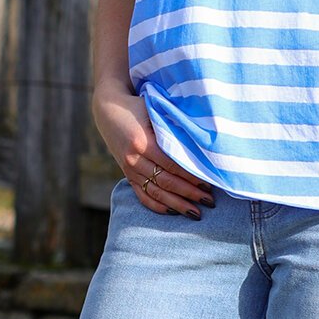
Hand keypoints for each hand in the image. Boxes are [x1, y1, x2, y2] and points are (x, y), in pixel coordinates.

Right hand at [92, 83, 214, 217]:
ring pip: (155, 192)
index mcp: (142, 141)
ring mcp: (129, 169)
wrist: (109, 109)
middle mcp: (134, 158)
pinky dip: (157, 206)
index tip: (209, 182)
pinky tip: (173, 211)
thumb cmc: (138, 106)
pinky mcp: (127, 175)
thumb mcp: (154, 111)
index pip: (172, 164)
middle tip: (209, 201)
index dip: (191, 175)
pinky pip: (142, 195)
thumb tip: (200, 144)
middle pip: (165, 181)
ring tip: (195, 212)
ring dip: (177, 204)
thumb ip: (172, 127)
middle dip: (189, 193)